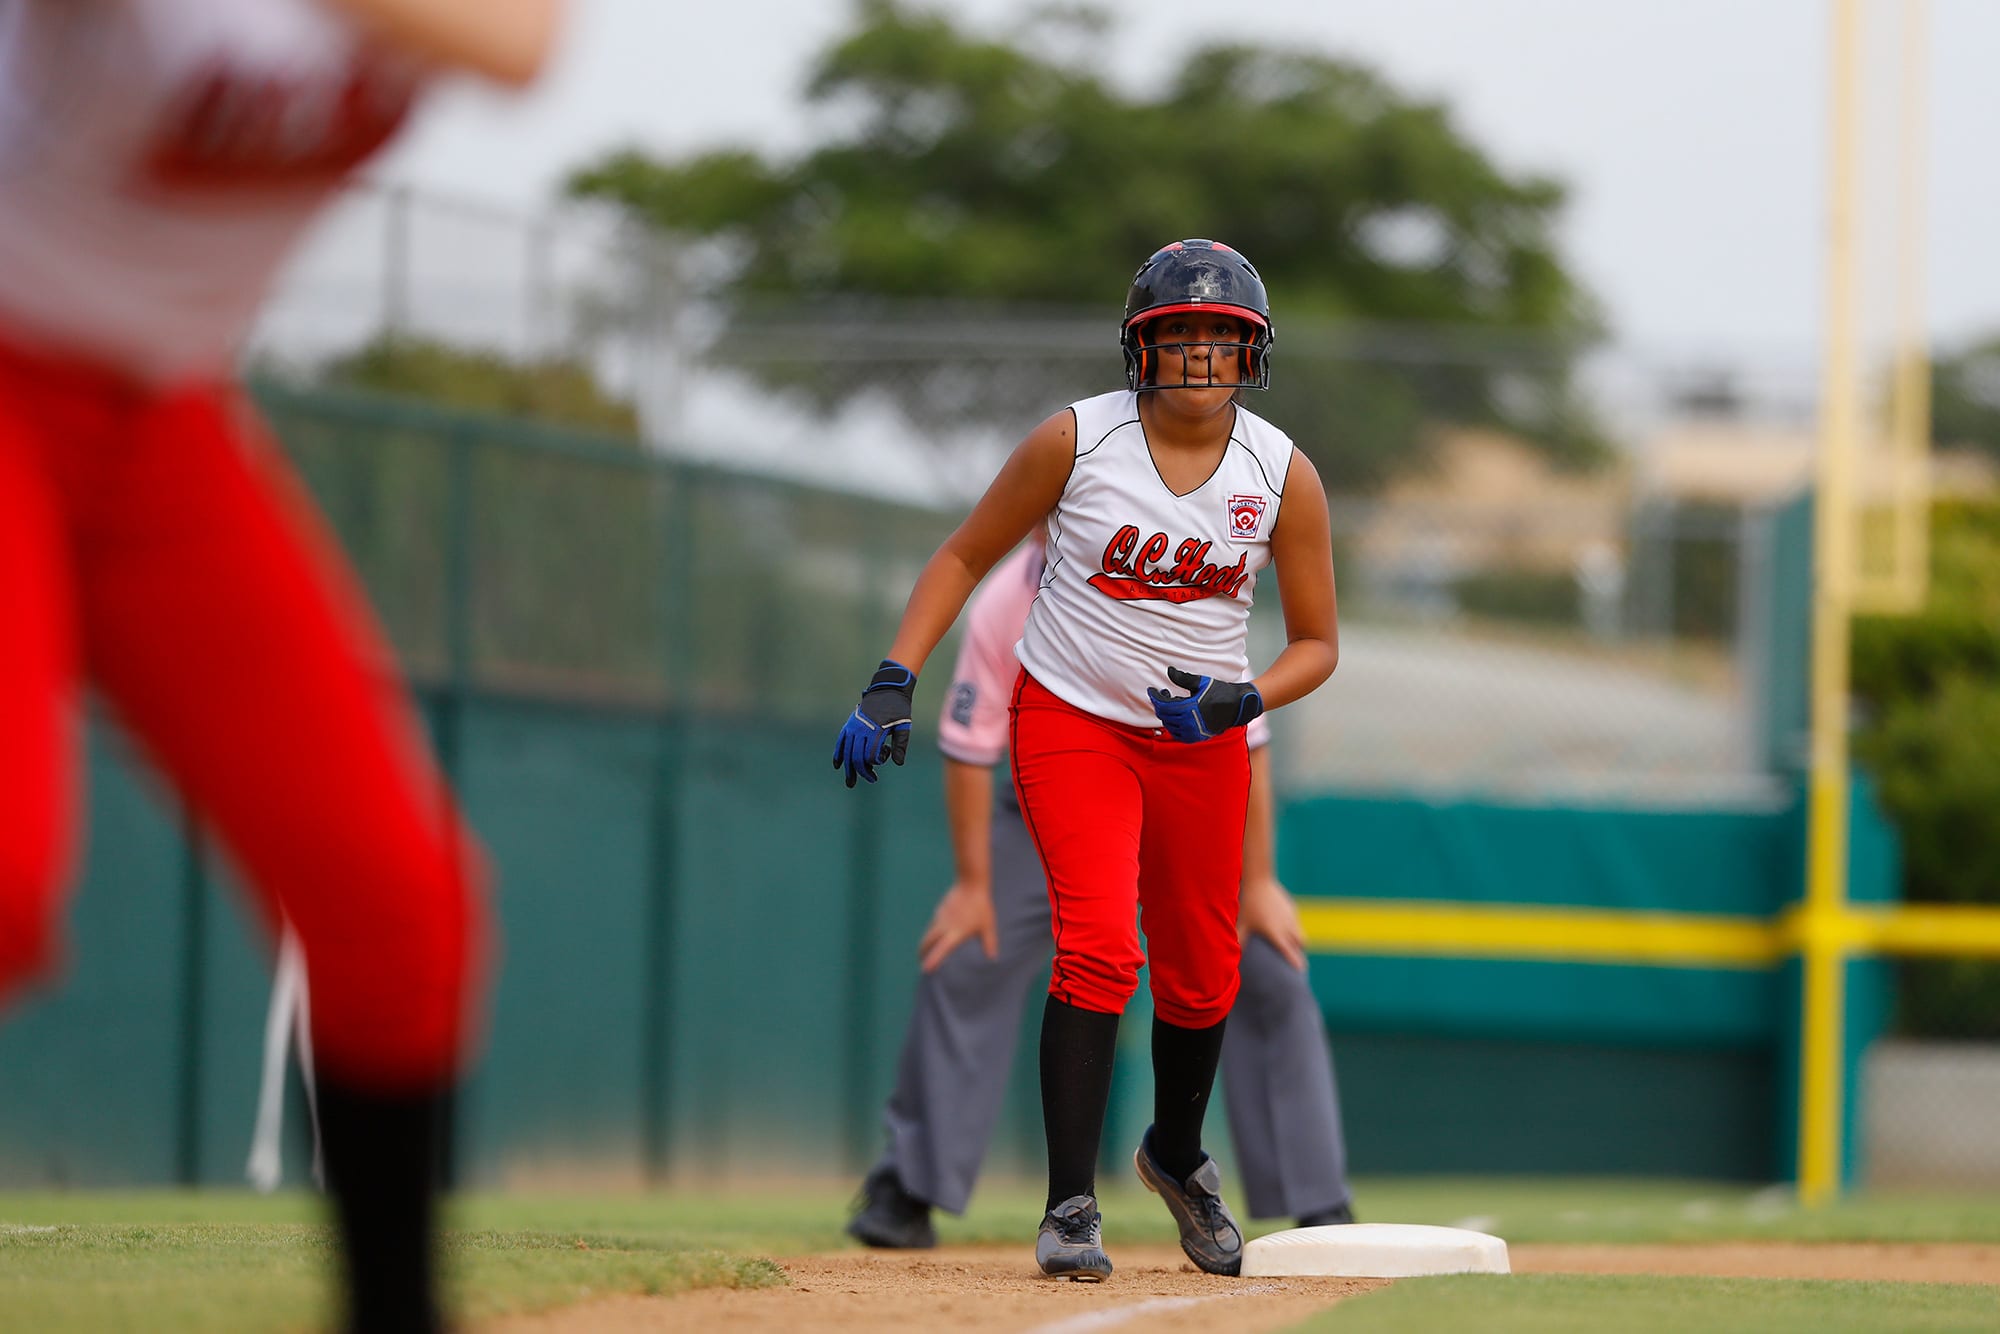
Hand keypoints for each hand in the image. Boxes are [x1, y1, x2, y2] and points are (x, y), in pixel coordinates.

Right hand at [833, 660, 916, 786]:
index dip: (878, 761)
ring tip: (850, 782)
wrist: (887, 689)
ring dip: (849, 768)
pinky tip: (837, 765)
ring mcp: (853, 727)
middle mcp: (861, 729)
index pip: (871, 754)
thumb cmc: (898, 707)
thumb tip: (898, 763)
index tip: (886, 755)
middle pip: (857, 756)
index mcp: (875, 729)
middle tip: (872, 780)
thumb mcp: (904, 724)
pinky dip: (838, 754)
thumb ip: (901, 744)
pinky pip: (841, 741)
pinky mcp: (849, 724)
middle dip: (863, 771)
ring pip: (847, 752)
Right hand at [918, 881, 998, 971]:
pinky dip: (931, 931)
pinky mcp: (940, 909)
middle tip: (920, 959)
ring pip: (929, 932)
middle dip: (922, 952)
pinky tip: (936, 933)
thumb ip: (989, 943)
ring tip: (925, 949)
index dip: (932, 960)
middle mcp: (944, 926)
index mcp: (955, 933)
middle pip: (927, 942)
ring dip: (925, 941)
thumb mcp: (987, 926)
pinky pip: (933, 924)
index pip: (941, 950)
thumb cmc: (981, 906)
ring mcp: (940, 917)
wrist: (971, 884)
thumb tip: (993, 957)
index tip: (924, 969)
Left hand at [1147, 666, 1263, 742]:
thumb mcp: (1201, 682)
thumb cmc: (1220, 691)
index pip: (1163, 705)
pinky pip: (1178, 734)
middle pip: (1164, 716)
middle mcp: (1189, 723)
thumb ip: (1183, 678)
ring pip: (1169, 726)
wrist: (1237, 706)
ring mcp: (1193, 732)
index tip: (1152, 690)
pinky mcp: (1196, 737)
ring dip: (1166, 715)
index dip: (1155, 697)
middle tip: (1162, 694)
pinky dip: (1173, 725)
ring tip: (1171, 703)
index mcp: (1189, 708)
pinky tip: (1177, 716)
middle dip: (1160, 704)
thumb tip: (1169, 671)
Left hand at [1239, 877, 1307, 970]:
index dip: (1296, 962)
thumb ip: (1241, 940)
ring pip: (1300, 932)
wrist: (1258, 881)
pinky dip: (1293, 927)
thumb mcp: (1242, 924)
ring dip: (1298, 940)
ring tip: (1292, 945)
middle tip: (1298, 959)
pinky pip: (1295, 920)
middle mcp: (1287, 926)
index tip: (1300, 971)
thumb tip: (1234, 955)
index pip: (1289, 952)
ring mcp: (1291, 916)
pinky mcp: (1291, 907)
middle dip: (1300, 952)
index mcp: (1276, 933)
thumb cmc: (1248, 904)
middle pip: (1300, 944)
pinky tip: (1284, 926)